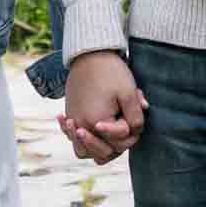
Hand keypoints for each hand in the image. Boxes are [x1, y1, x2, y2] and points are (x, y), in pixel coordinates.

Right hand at [59, 51, 148, 165]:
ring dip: (96, 147)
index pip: (119, 143)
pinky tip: (83, 131)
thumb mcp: (129, 93)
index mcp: (96, 122)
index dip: (131, 132)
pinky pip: (72, 137)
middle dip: (117, 144)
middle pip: (102, 153)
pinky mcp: (70, 114)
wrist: (90, 53)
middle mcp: (81, 125)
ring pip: (84, 151)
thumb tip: (135, 131)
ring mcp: (74, 121)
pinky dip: (78, 138)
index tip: (133, 112)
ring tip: (105, 137)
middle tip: (125, 127)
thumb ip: (135, 117)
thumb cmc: (111, 72)